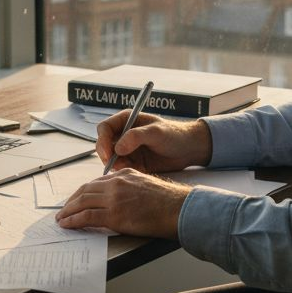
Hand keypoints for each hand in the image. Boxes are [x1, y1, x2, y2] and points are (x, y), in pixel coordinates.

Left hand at [55, 168, 190, 238]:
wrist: (177, 208)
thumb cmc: (168, 202)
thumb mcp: (145, 184)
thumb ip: (129, 187)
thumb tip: (120, 199)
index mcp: (124, 175)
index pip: (96, 182)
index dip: (83, 192)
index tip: (76, 199)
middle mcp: (116, 183)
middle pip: (85, 190)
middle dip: (72, 201)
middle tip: (64, 209)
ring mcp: (113, 198)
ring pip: (82, 202)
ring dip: (68, 211)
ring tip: (62, 218)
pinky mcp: (113, 214)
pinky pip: (86, 216)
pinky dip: (73, 220)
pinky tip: (67, 224)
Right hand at [96, 110, 212, 173]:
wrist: (189, 150)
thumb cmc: (174, 134)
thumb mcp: (156, 132)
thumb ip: (136, 137)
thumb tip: (117, 148)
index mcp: (126, 120)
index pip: (104, 128)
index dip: (102, 140)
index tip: (108, 154)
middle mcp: (124, 134)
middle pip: (104, 145)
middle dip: (106, 156)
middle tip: (114, 166)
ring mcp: (128, 149)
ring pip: (111, 159)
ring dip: (115, 165)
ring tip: (130, 167)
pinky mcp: (133, 162)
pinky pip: (121, 168)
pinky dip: (124, 172)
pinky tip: (136, 171)